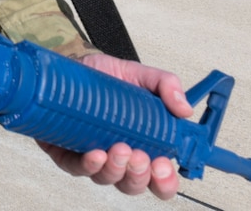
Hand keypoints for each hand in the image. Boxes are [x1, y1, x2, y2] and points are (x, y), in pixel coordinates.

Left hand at [38, 53, 192, 199]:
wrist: (67, 67)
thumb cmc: (101, 77)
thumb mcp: (137, 75)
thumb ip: (165, 85)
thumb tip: (184, 108)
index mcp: (141, 144)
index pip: (158, 177)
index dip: (165, 180)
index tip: (164, 166)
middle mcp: (117, 155)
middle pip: (133, 184)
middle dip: (140, 175)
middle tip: (141, 157)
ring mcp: (92, 156)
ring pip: (107, 178)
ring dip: (116, 170)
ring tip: (120, 150)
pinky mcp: (66, 152)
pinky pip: (77, 168)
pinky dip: (88, 165)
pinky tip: (96, 154)